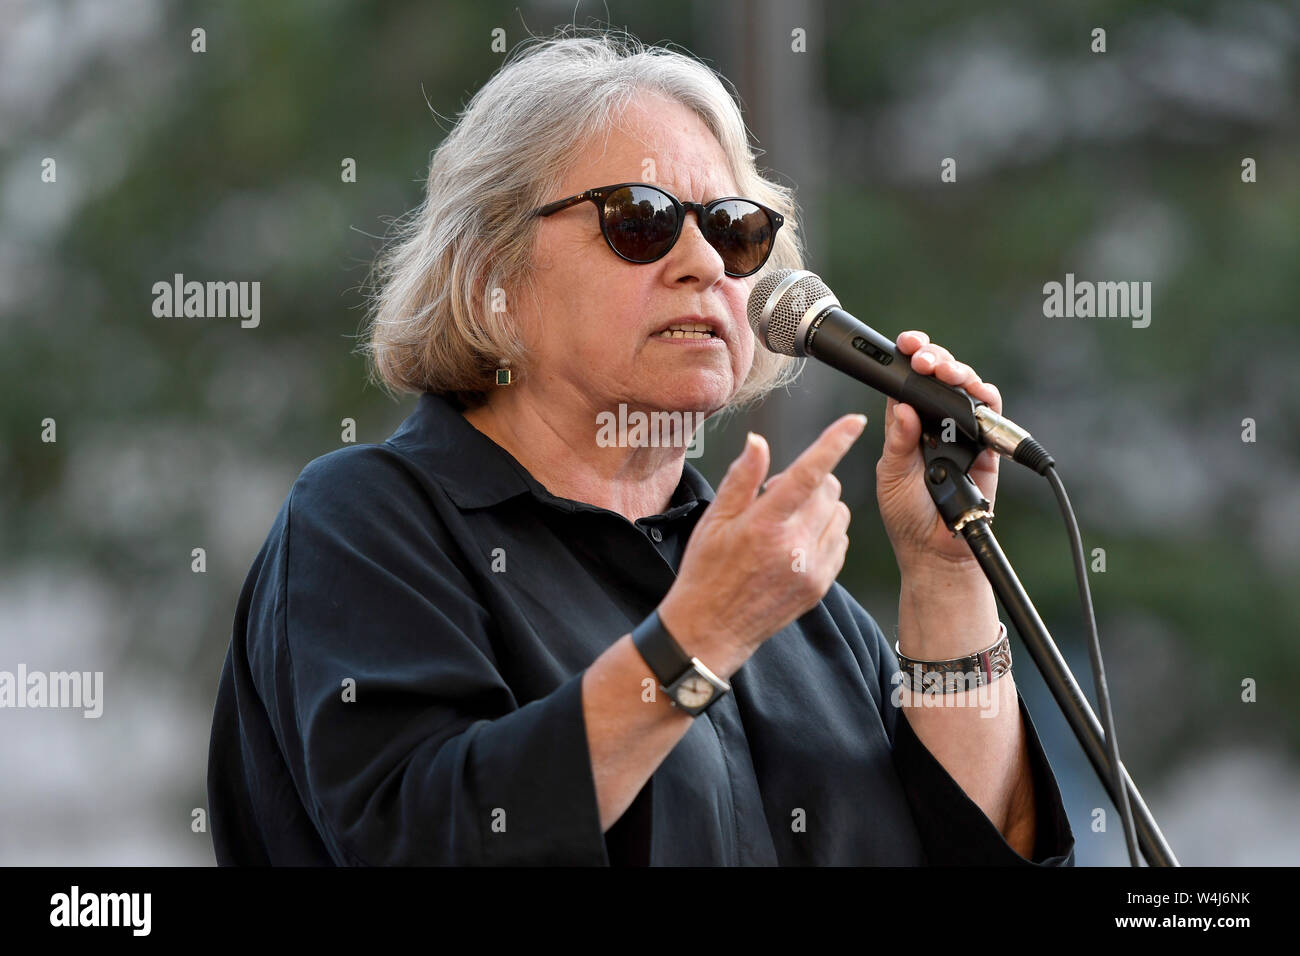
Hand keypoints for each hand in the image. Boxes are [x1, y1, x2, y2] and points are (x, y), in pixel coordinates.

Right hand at [658, 414, 867, 676]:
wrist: (710, 629)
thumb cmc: (705, 572)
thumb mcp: (713, 520)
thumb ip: (741, 478)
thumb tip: (758, 441)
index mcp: (764, 525)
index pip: (808, 474)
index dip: (834, 442)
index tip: (855, 421)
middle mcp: (793, 547)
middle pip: (829, 490)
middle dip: (813, 480)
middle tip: (777, 495)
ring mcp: (811, 569)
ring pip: (840, 515)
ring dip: (821, 507)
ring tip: (788, 521)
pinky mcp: (820, 586)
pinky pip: (840, 542)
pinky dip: (826, 532)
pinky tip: (798, 541)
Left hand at [876, 331, 1001, 574]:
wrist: (936, 550)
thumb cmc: (907, 514)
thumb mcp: (891, 475)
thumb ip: (898, 442)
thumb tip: (903, 407)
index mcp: (904, 426)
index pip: (906, 384)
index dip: (907, 360)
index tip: (905, 345)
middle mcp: (934, 423)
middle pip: (938, 378)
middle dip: (933, 358)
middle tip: (924, 358)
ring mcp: (961, 431)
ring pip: (965, 388)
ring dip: (957, 372)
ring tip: (944, 370)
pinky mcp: (986, 444)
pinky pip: (991, 413)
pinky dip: (985, 396)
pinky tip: (975, 390)